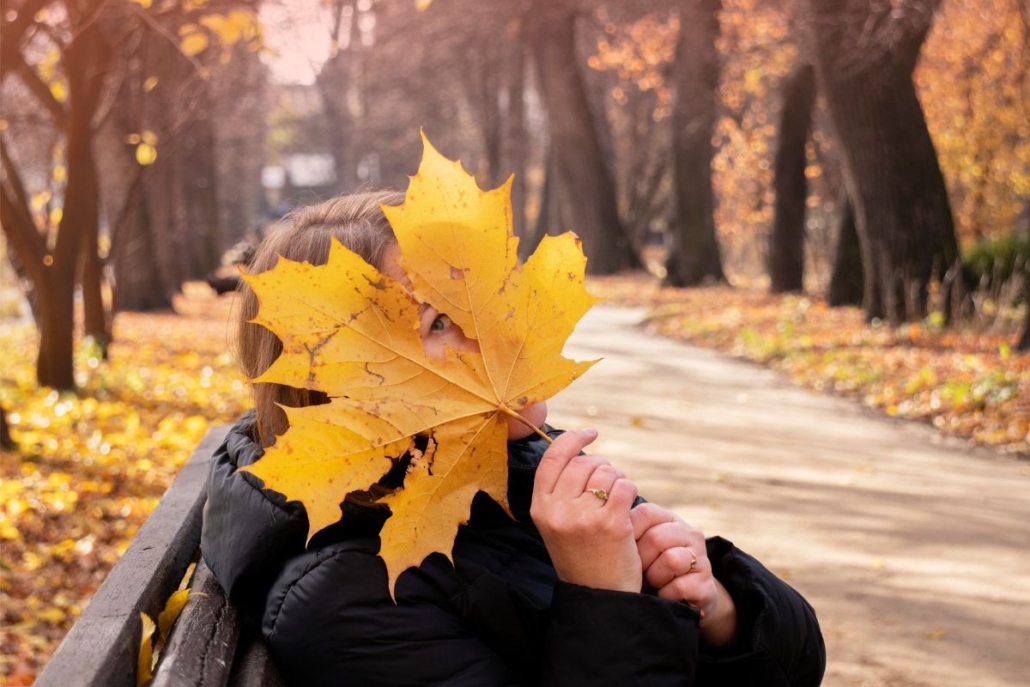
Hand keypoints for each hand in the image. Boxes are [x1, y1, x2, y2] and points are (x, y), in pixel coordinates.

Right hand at [530, 429, 640, 591]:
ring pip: (607, 473)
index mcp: (540, 508)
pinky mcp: (610, 523)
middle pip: (584, 463)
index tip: (591, 433)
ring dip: (618, 481)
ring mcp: (583, 517)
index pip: (553, 458)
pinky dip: (630, 492)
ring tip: (617, 503)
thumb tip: (581, 450)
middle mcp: (557, 510)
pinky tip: (627, 509)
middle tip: (608, 488)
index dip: (572, 439)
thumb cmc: (582, 556)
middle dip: (602, 468)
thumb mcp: (557, 524)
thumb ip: (561, 490)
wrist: (599, 598)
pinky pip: (625, 487)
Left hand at [631, 503, 737, 647]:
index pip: (646, 512)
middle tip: (637, 570)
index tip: (622, 549)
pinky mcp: (706, 585)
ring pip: (671, 560)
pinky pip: (679, 586)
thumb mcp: (638, 547)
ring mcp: (701, 559)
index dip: (628, 531)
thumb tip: (600, 511)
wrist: (681, 599)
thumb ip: (626, 529)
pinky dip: (666, 594)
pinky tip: (663, 595)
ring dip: (654, 577)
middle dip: (640, 560)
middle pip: (656, 538)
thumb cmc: (649, 569)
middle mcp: (689, 534)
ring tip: (652, 582)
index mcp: (669, 520)